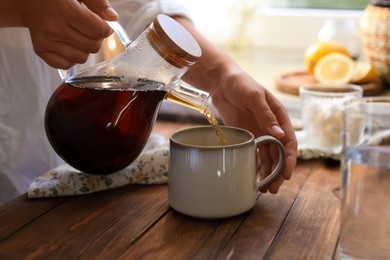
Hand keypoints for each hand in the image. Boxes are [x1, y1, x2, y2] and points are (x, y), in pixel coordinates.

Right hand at [20, 0, 117, 68]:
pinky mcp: (40, 50)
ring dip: (85, 49)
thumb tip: (113, 18)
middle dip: (97, 39)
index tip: (103, 25)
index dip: (106, 29)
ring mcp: (45, 41)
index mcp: (64, 10)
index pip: (98, 31)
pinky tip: (68, 44)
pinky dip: (72, 57)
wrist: (27, 1)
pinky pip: (67, 65)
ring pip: (82, 58)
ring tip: (78, 35)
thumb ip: (98, 2)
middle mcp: (53, 28)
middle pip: (92, 46)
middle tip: (90, 30)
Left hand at [210, 64, 296, 192]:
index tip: (286, 174)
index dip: (289, 159)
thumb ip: (266, 116)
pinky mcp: (246, 135)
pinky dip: (254, 165)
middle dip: (278, 171)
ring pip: (266, 157)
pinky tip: (252, 176)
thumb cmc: (240, 83)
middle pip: (278, 153)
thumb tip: (280, 136)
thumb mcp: (254, 97)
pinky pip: (253, 153)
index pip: (289, 141)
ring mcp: (258, 132)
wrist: (220, 81)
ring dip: (267, 172)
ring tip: (263, 188)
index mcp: (278, 116)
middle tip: (273, 188)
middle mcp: (271, 127)